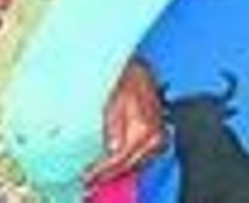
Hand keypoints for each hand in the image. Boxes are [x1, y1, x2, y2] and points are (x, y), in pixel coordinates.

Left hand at [85, 59, 164, 185]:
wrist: (139, 69)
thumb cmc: (126, 79)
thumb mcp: (113, 102)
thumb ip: (113, 128)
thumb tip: (112, 149)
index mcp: (145, 129)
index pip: (121, 158)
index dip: (103, 169)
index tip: (89, 175)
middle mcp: (156, 136)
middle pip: (130, 165)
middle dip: (109, 173)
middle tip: (91, 179)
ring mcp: (159, 137)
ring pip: (137, 164)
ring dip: (119, 170)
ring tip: (100, 174)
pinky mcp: (159, 136)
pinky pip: (143, 157)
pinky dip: (129, 162)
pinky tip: (116, 163)